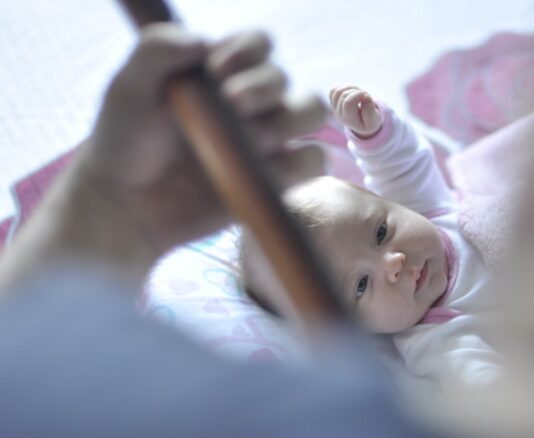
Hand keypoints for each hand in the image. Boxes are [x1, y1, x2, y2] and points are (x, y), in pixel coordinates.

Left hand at [0, 24, 327, 292]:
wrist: (127, 203)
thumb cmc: (126, 140)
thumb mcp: (129, 85)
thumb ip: (158, 49)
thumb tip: (204, 41)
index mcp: (223, 72)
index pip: (260, 44)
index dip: (248, 52)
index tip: (217, 71)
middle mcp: (252, 103)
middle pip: (288, 79)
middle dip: (264, 88)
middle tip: (232, 105)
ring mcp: (267, 141)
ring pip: (311, 114)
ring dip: (285, 122)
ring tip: (248, 141)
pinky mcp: (276, 179)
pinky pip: (311, 162)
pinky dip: (299, 162)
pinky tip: (265, 169)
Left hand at [329, 86, 382, 138]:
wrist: (363, 123)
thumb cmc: (370, 121)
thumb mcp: (374, 120)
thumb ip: (370, 111)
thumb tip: (366, 96)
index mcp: (349, 120)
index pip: (348, 103)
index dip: (358, 94)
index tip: (367, 95)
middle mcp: (339, 115)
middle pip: (344, 95)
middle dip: (357, 91)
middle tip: (365, 95)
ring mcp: (334, 108)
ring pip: (337, 91)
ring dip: (351, 88)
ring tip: (359, 92)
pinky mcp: (333, 102)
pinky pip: (333, 90)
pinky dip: (343, 88)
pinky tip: (352, 92)